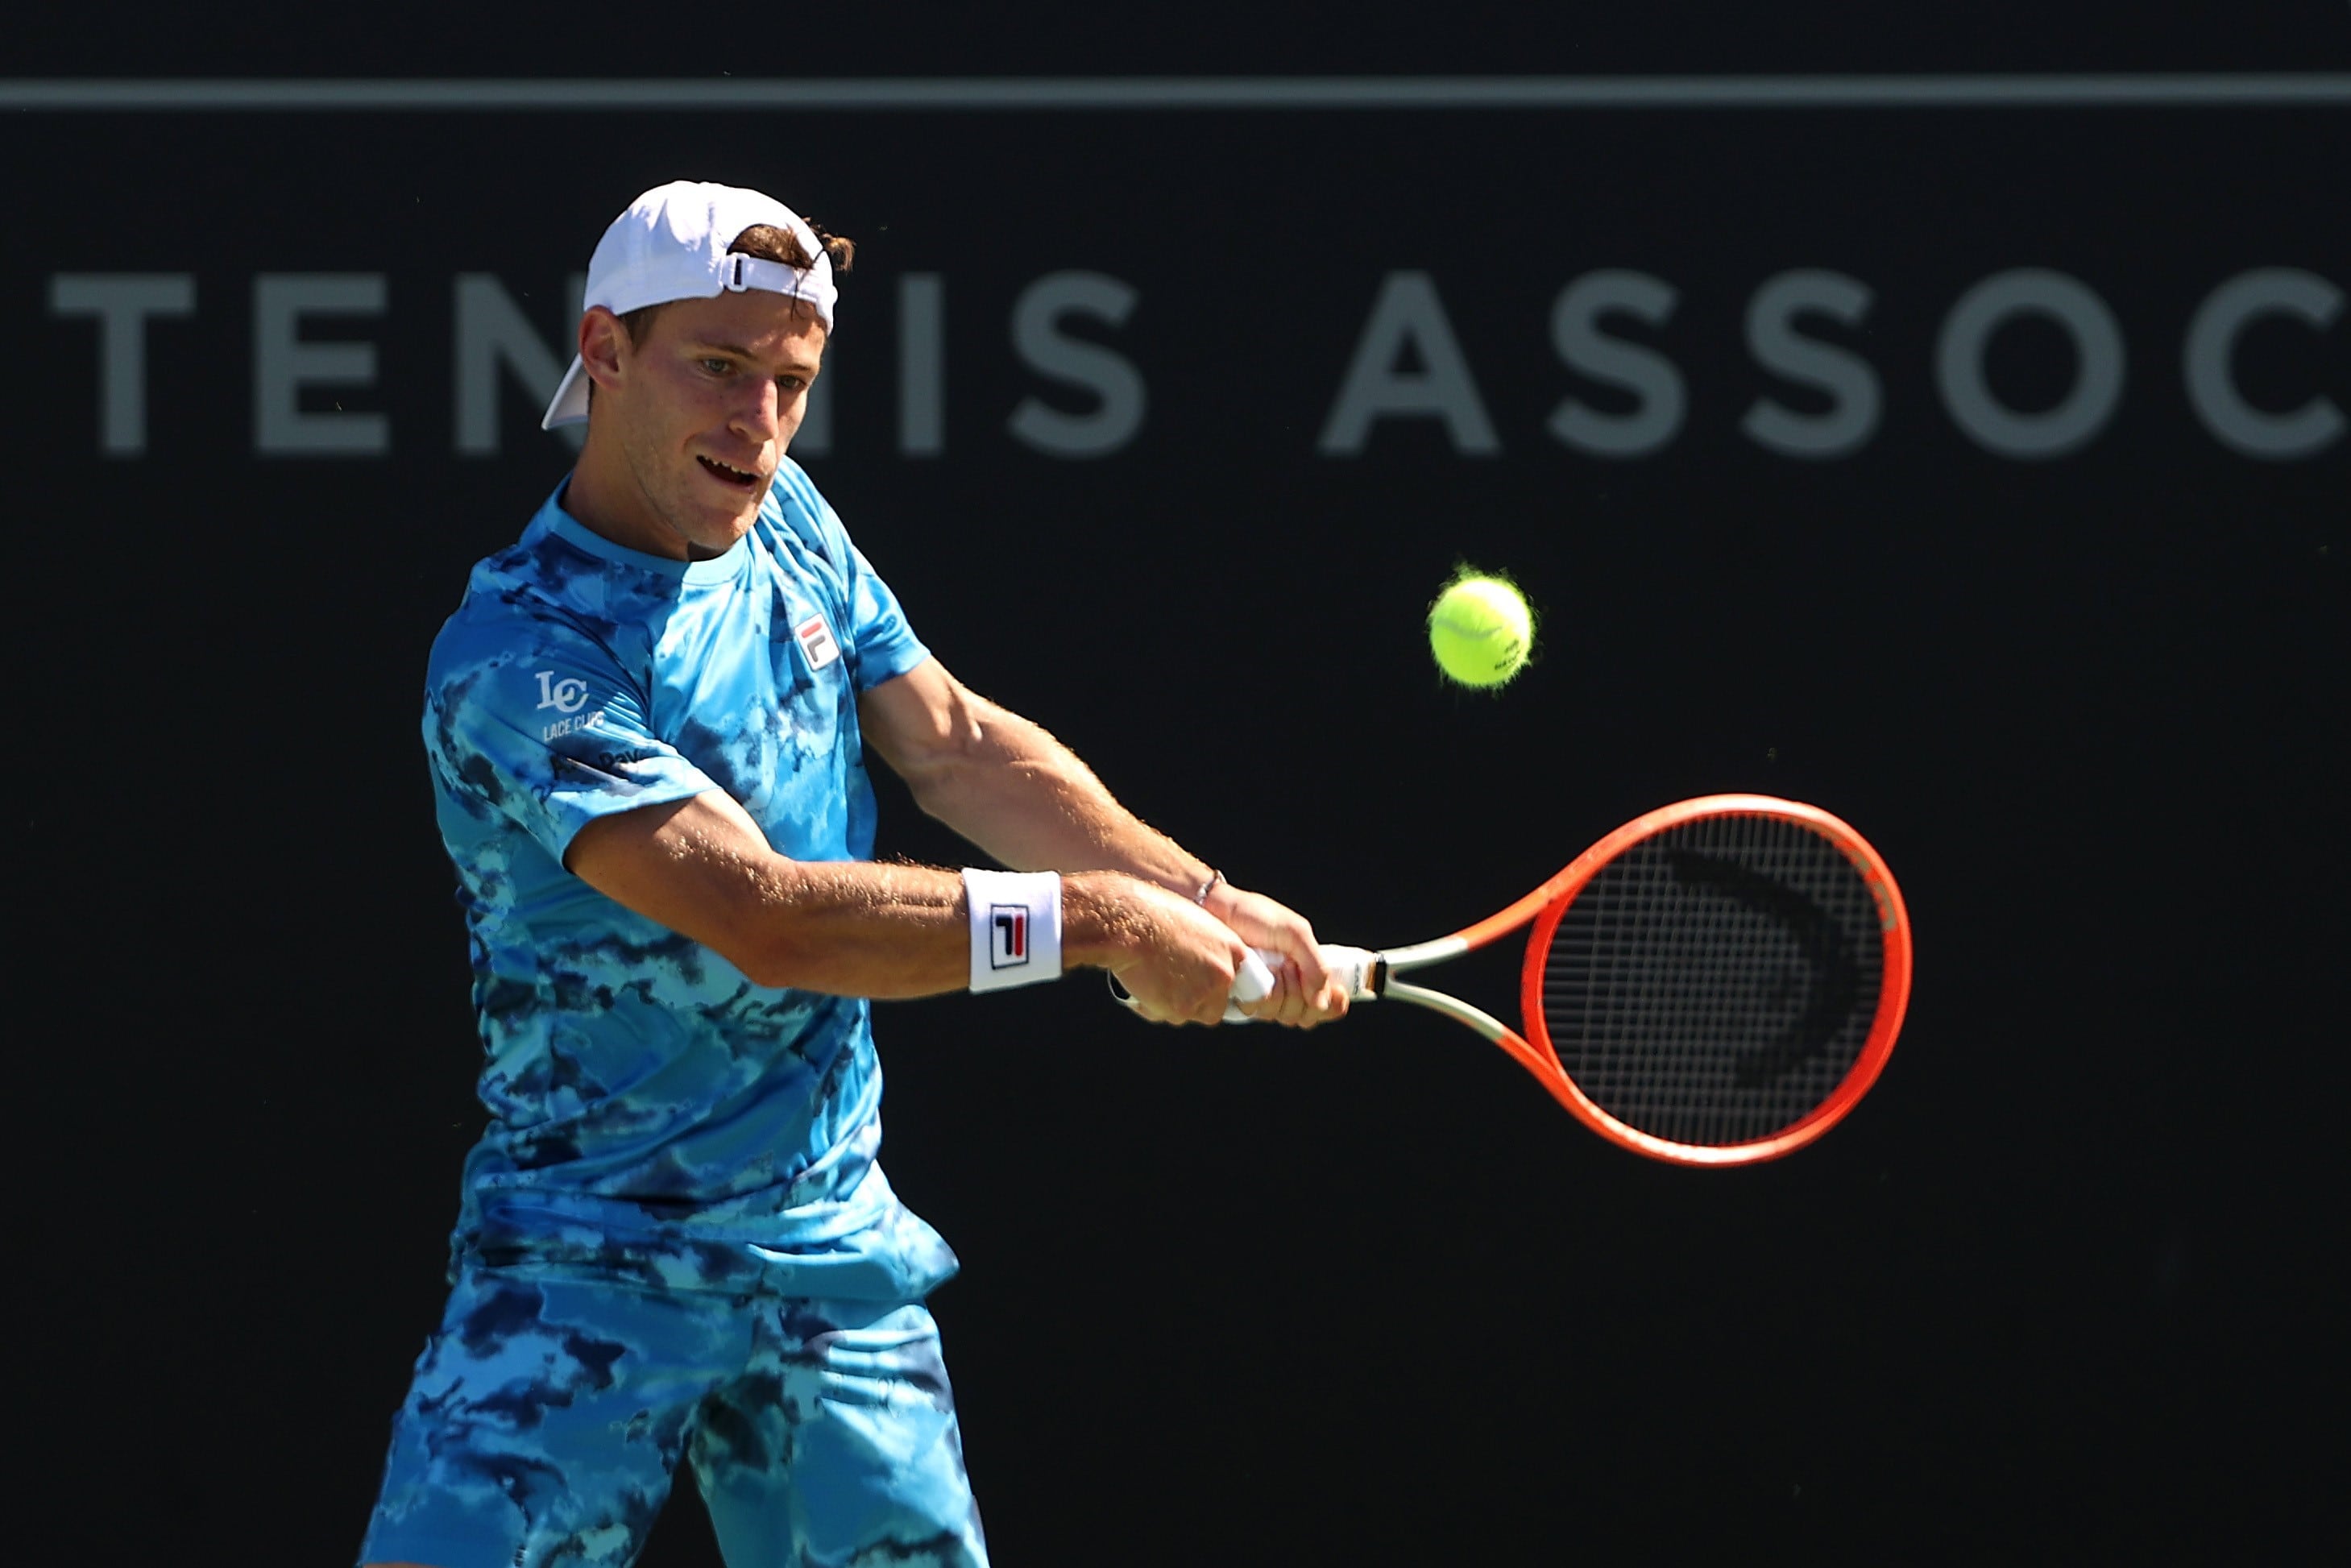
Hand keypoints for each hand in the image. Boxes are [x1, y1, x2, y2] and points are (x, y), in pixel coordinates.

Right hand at [1069, 874, 1256, 1025]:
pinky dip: (1153, 1006)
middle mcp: (1224, 973)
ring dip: (1174, 1005)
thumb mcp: (1193, 922)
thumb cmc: (1154, 914)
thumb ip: (1206, 947)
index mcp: (1232, 948)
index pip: (1244, 982)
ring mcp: (1204, 993)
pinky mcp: (1181, 1008)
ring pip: (1191, 1013)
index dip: (1225, 988)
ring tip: (1153, 978)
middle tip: (1173, 984)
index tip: (1216, 991)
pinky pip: (1166, 1016)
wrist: (1129, 923)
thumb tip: (1199, 964)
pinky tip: (1141, 985)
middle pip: (1217, 1005)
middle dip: (1197, 1001)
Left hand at [1205, 883, 1351, 1027]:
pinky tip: (1256, 974)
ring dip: (1282, 991)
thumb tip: (1322, 1002)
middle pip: (1308, 1015)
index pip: (1329, 1002)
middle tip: (1290, 966)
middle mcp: (1288, 986)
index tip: (1334, 993)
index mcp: (1306, 969)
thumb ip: (1316, 965)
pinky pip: (1261, 1011)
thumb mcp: (1295, 933)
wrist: (1216, 910)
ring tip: (1272, 965)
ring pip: (1285, 1015)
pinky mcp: (1245, 998)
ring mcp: (1266, 994)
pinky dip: (1262, 995)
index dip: (1334, 1005)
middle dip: (1302, 994)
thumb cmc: (1255, 915)